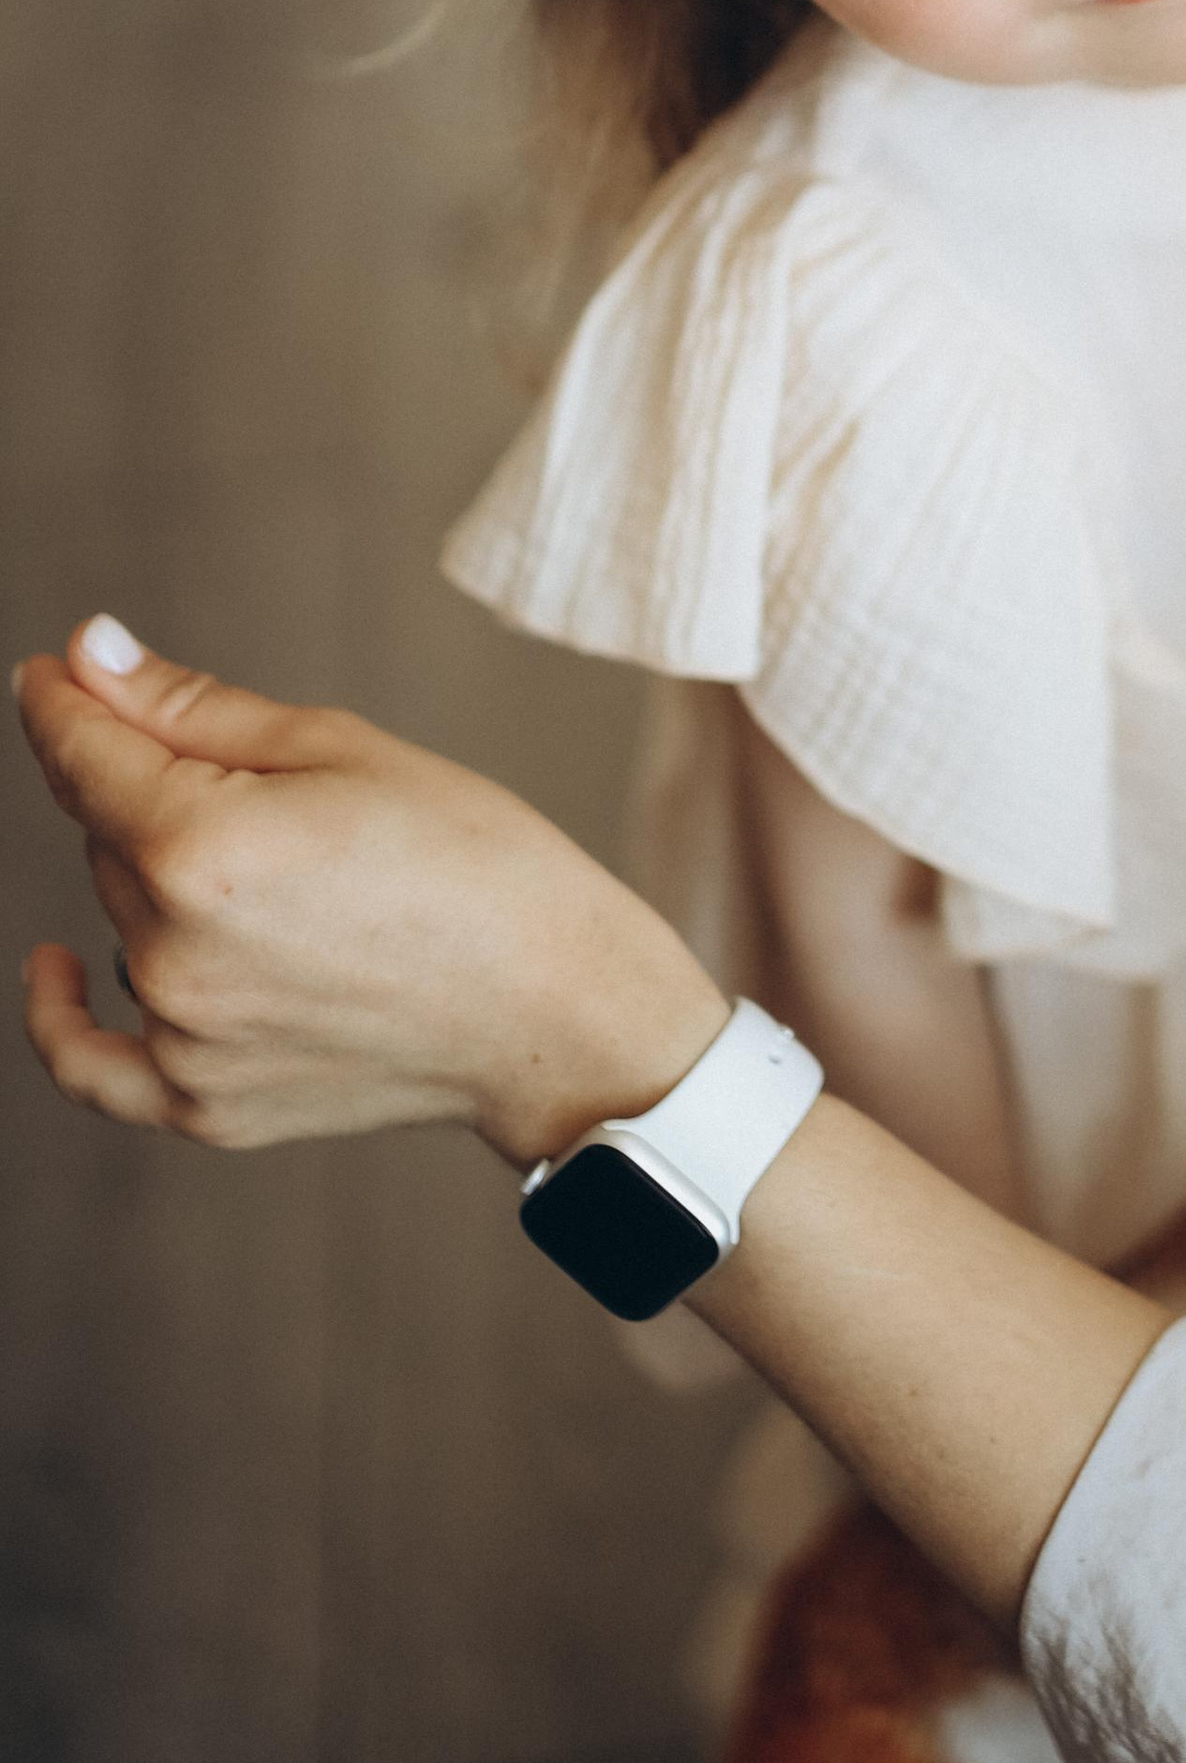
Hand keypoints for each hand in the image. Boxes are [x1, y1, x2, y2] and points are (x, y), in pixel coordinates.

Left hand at [16, 619, 724, 1164]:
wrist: (557, 1010)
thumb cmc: (477, 863)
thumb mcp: (343, 749)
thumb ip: (193, 710)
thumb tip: (87, 657)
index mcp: (203, 846)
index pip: (82, 753)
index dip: (64, 700)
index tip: (53, 671)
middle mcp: (172, 952)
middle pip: (106, 835)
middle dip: (151, 789)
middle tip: (274, 789)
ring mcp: (184, 1039)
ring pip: (120, 920)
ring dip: (161, 883)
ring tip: (292, 881)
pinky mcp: (204, 1105)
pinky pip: (91, 1066)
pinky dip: (60, 1018)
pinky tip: (53, 970)